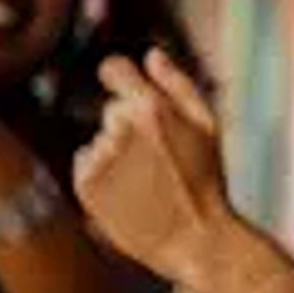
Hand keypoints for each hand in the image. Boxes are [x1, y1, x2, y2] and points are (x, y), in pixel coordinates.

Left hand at [74, 48, 230, 283]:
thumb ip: (178, 84)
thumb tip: (151, 55)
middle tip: (160, 156)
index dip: (121, 77)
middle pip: (112, 109)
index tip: (129, 89)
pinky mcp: (85, 184)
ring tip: (147, 179)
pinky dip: (102, 174)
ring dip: (117, 152)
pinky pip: (85, 163)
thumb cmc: (207, 181)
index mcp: (152, 106)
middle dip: (131, 125)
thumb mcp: (208, 125)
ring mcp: (101, 156)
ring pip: (100, 139)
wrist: (193, 237)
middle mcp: (121, 128)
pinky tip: (129, 190)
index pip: (113, 68)